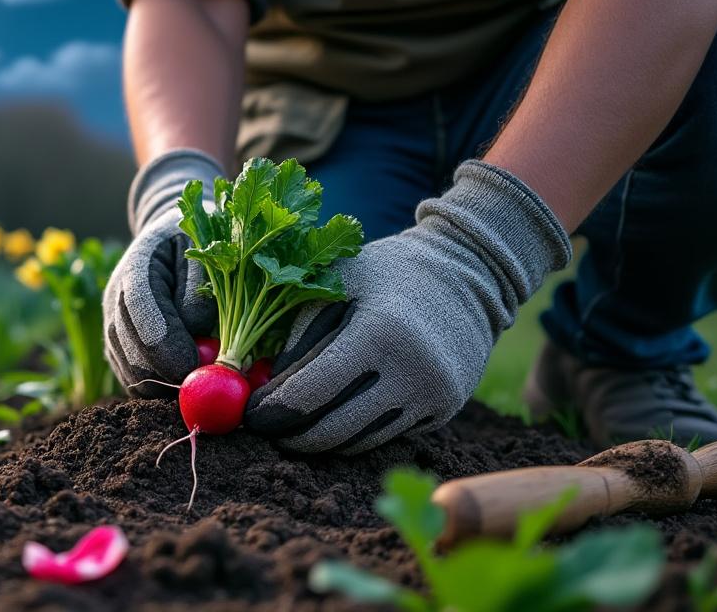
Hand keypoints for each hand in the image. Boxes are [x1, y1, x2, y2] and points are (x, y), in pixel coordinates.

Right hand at [104, 150, 223, 395]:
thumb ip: (200, 288)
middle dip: (167, 372)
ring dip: (163, 385)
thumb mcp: (207, 249)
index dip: (165, 342)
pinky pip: (132, 380)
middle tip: (205, 387)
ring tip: (200, 384)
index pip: (140, 308)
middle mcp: (115, 297)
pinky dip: (158, 389)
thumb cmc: (199, 242)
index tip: (195, 367)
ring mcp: (112, 325)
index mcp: (137, 266)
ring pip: (129, 371)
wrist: (170, 237)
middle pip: (130, 348)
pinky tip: (186, 383)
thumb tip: (198, 332)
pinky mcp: (118, 347)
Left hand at [244, 161, 571, 453]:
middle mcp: (412, 372)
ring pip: (358, 441)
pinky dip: (352, 432)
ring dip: (319, 440)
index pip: (312, 392)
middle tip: (265, 429)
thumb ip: (295, 331)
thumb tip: (259, 384)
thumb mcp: (335, 283)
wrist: (467, 276)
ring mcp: (432, 397)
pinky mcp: (442, 413)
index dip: (273, 410)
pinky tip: (333, 416)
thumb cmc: (385, 274)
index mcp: (379, 332)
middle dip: (291, 435)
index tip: (249, 414)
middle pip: (333, 429)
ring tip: (293, 424)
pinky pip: (384, 436)